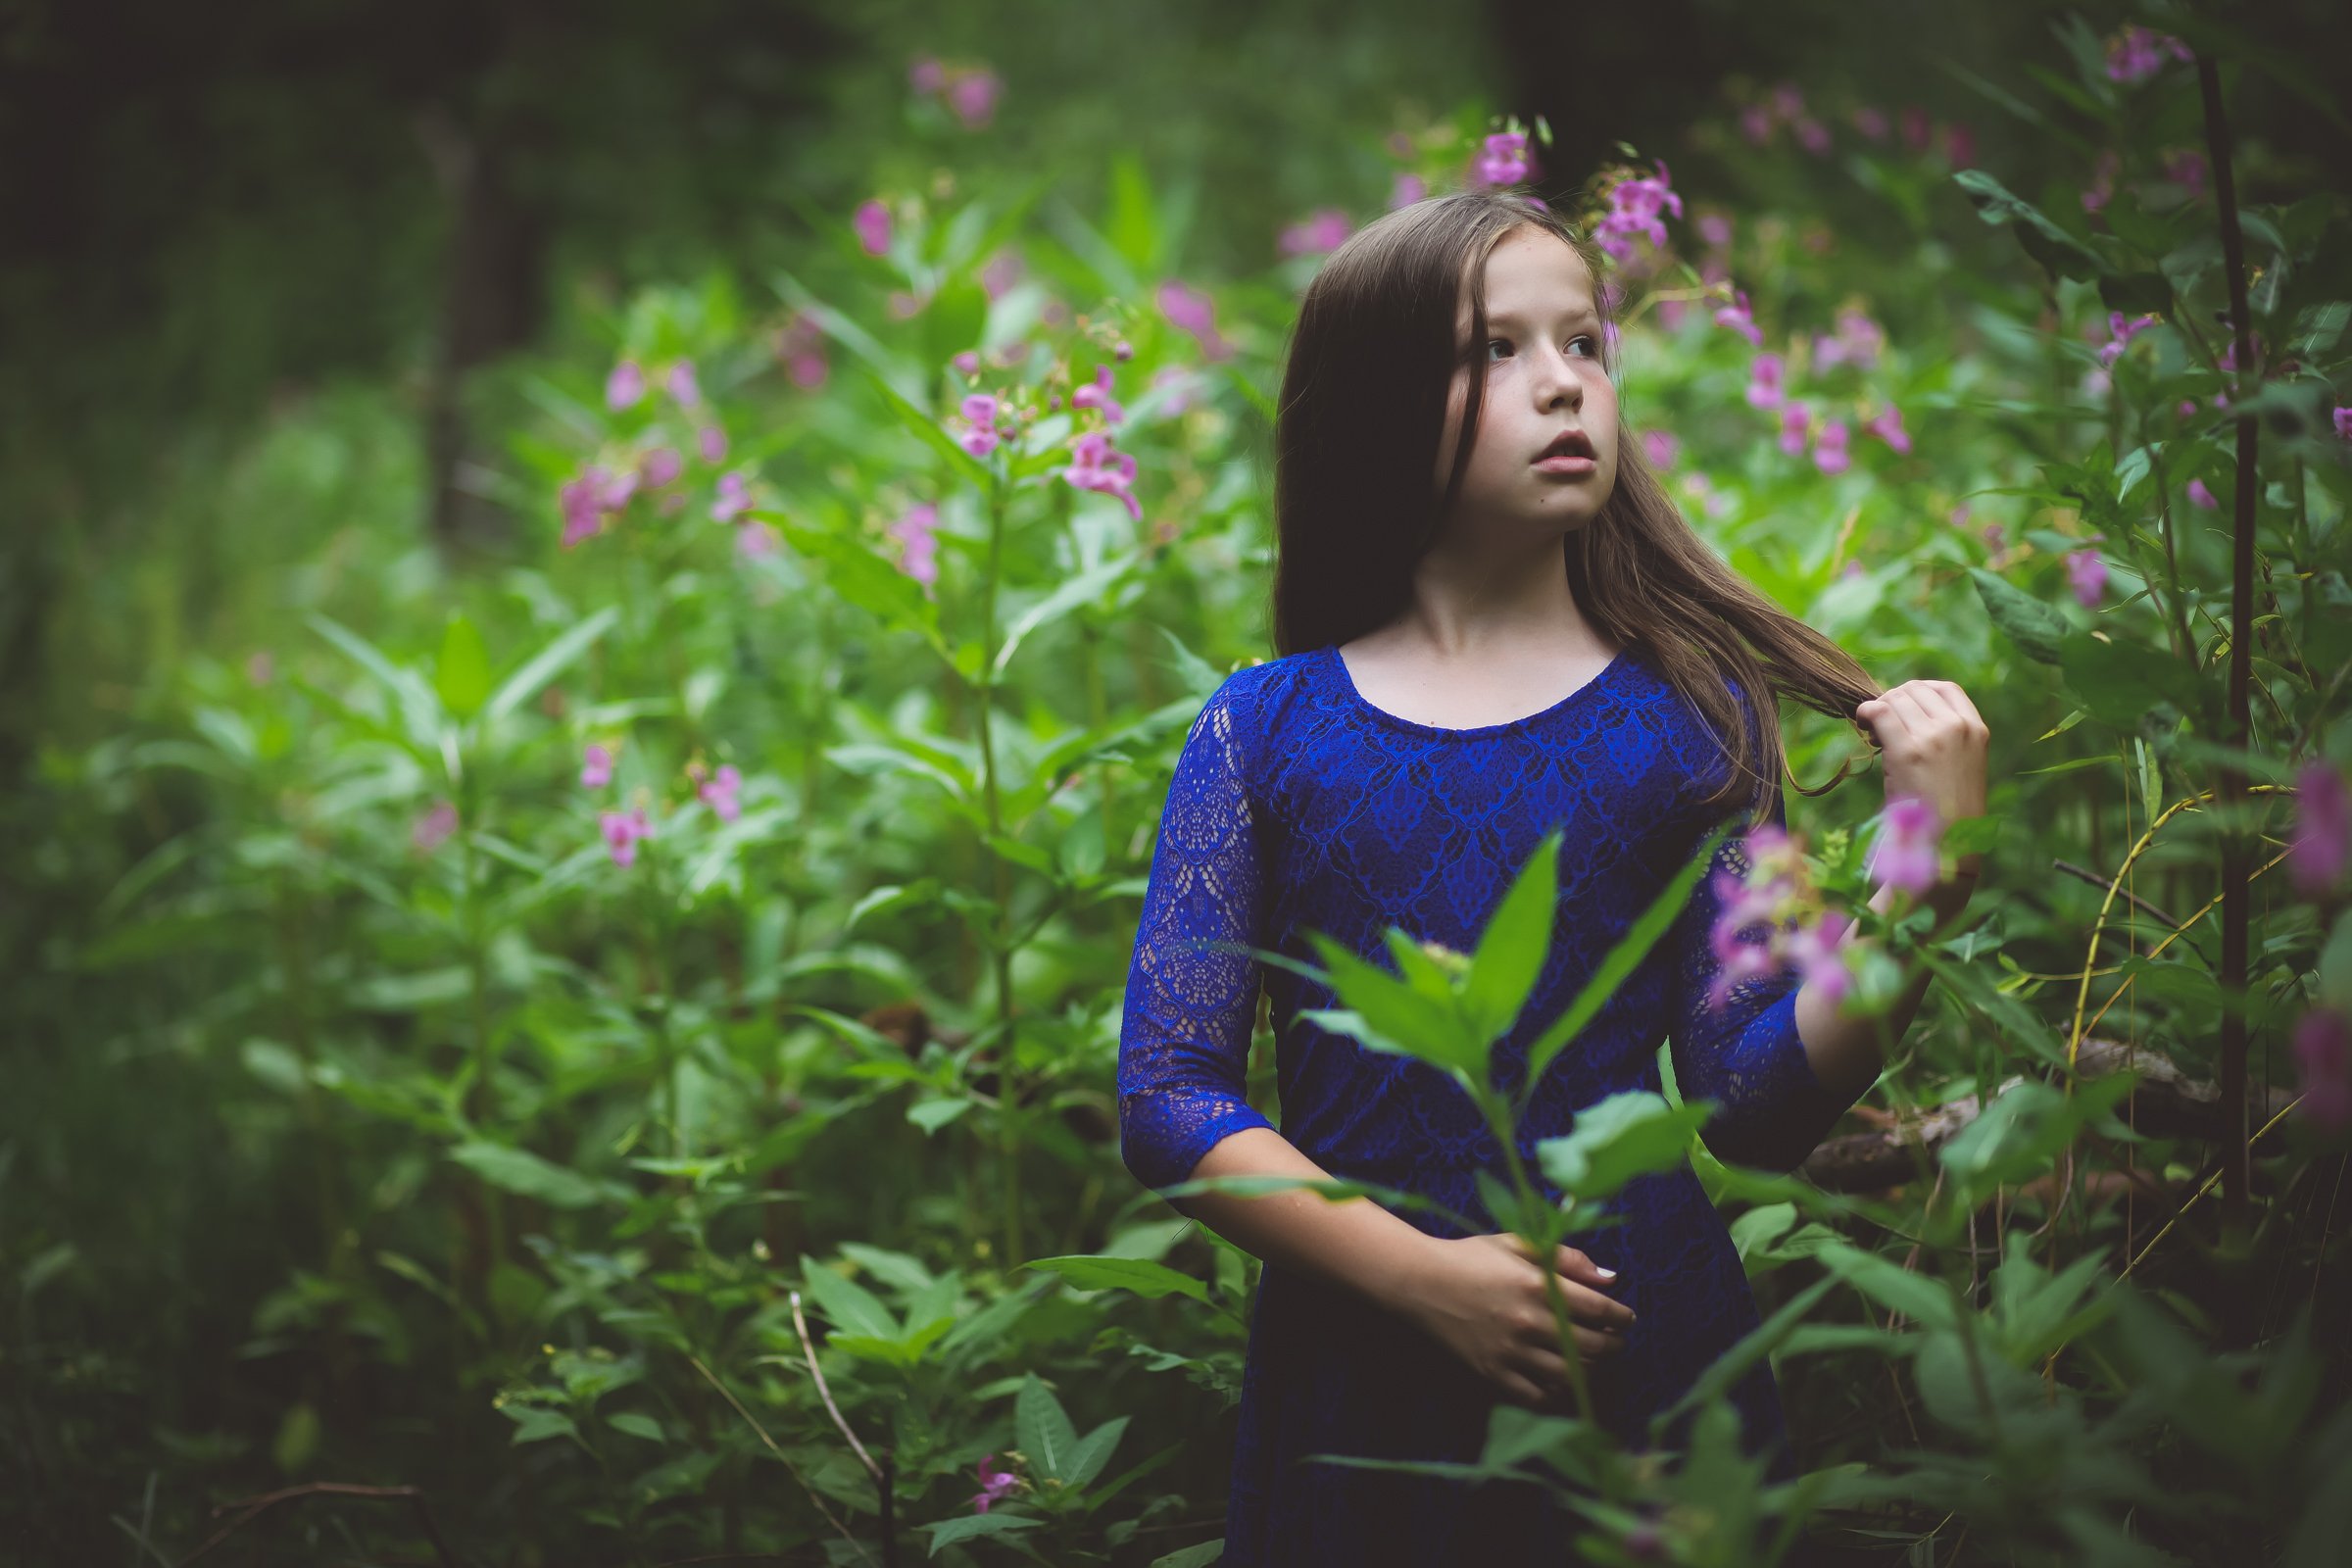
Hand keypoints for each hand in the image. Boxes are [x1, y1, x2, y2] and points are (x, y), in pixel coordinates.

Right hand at [1386, 1232, 1632, 1411]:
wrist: (1419, 1282)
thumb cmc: (1470, 1258)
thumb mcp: (1517, 1244)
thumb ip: (1567, 1258)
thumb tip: (1611, 1279)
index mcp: (1537, 1285)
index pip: (1599, 1310)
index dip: (1621, 1316)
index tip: (1626, 1319)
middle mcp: (1528, 1322)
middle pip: (1592, 1346)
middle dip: (1613, 1345)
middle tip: (1615, 1342)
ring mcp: (1510, 1352)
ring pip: (1569, 1375)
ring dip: (1590, 1370)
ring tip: (1592, 1361)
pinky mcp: (1493, 1373)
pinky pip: (1537, 1396)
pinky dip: (1556, 1393)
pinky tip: (1561, 1381)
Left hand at [1854, 679, 1989, 885]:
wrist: (1947, 847)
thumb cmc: (1947, 812)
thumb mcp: (1959, 765)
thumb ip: (1944, 736)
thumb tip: (1902, 707)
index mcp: (1977, 730)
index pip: (1944, 688)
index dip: (1916, 692)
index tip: (1901, 708)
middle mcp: (1958, 728)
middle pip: (1914, 690)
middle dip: (1892, 702)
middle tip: (1881, 727)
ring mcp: (1934, 737)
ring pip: (1894, 699)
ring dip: (1878, 711)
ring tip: (1874, 734)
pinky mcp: (1907, 751)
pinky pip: (1879, 712)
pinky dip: (1865, 713)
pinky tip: (1862, 725)